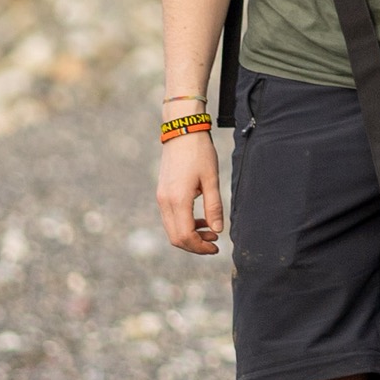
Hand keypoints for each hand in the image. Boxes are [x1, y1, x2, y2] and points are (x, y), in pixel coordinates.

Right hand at [158, 129, 224, 255]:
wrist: (182, 131)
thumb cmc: (200, 153)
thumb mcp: (211, 179)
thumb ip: (214, 206)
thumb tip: (218, 230)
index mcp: (178, 200)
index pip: (185, 236)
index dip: (200, 247)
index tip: (216, 247)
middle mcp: (165, 201)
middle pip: (176, 237)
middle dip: (195, 245)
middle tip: (215, 244)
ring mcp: (161, 197)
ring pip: (172, 229)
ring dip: (190, 235)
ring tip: (211, 231)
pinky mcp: (162, 193)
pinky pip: (170, 218)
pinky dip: (184, 224)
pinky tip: (200, 220)